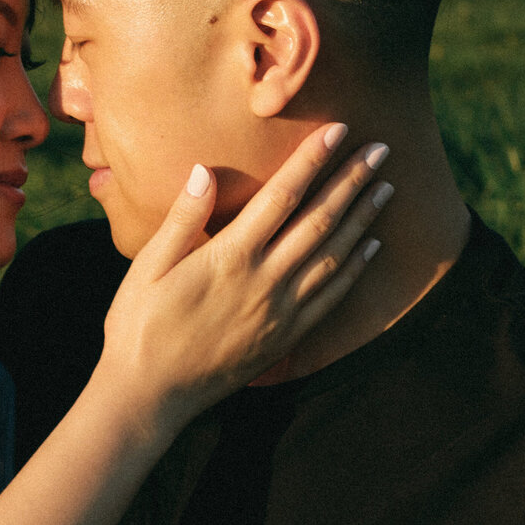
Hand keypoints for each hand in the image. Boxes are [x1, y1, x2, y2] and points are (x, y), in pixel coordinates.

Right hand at [97, 123, 389, 433]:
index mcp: (230, 256)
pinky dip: (355, 269)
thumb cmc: (139, 325)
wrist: (150, 393)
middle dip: (352, 181)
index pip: (282, 196)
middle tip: (380, 149)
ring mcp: (281, 312)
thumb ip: (182, 218)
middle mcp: (264, 281)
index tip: (337, 130)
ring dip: (363, 219)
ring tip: (386, 187)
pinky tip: (371, 246)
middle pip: (320, 221)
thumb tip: (204, 170)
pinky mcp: (286, 338)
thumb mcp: (147, 266)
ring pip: (335, 256)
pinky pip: (332, 297)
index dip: (312, 160)